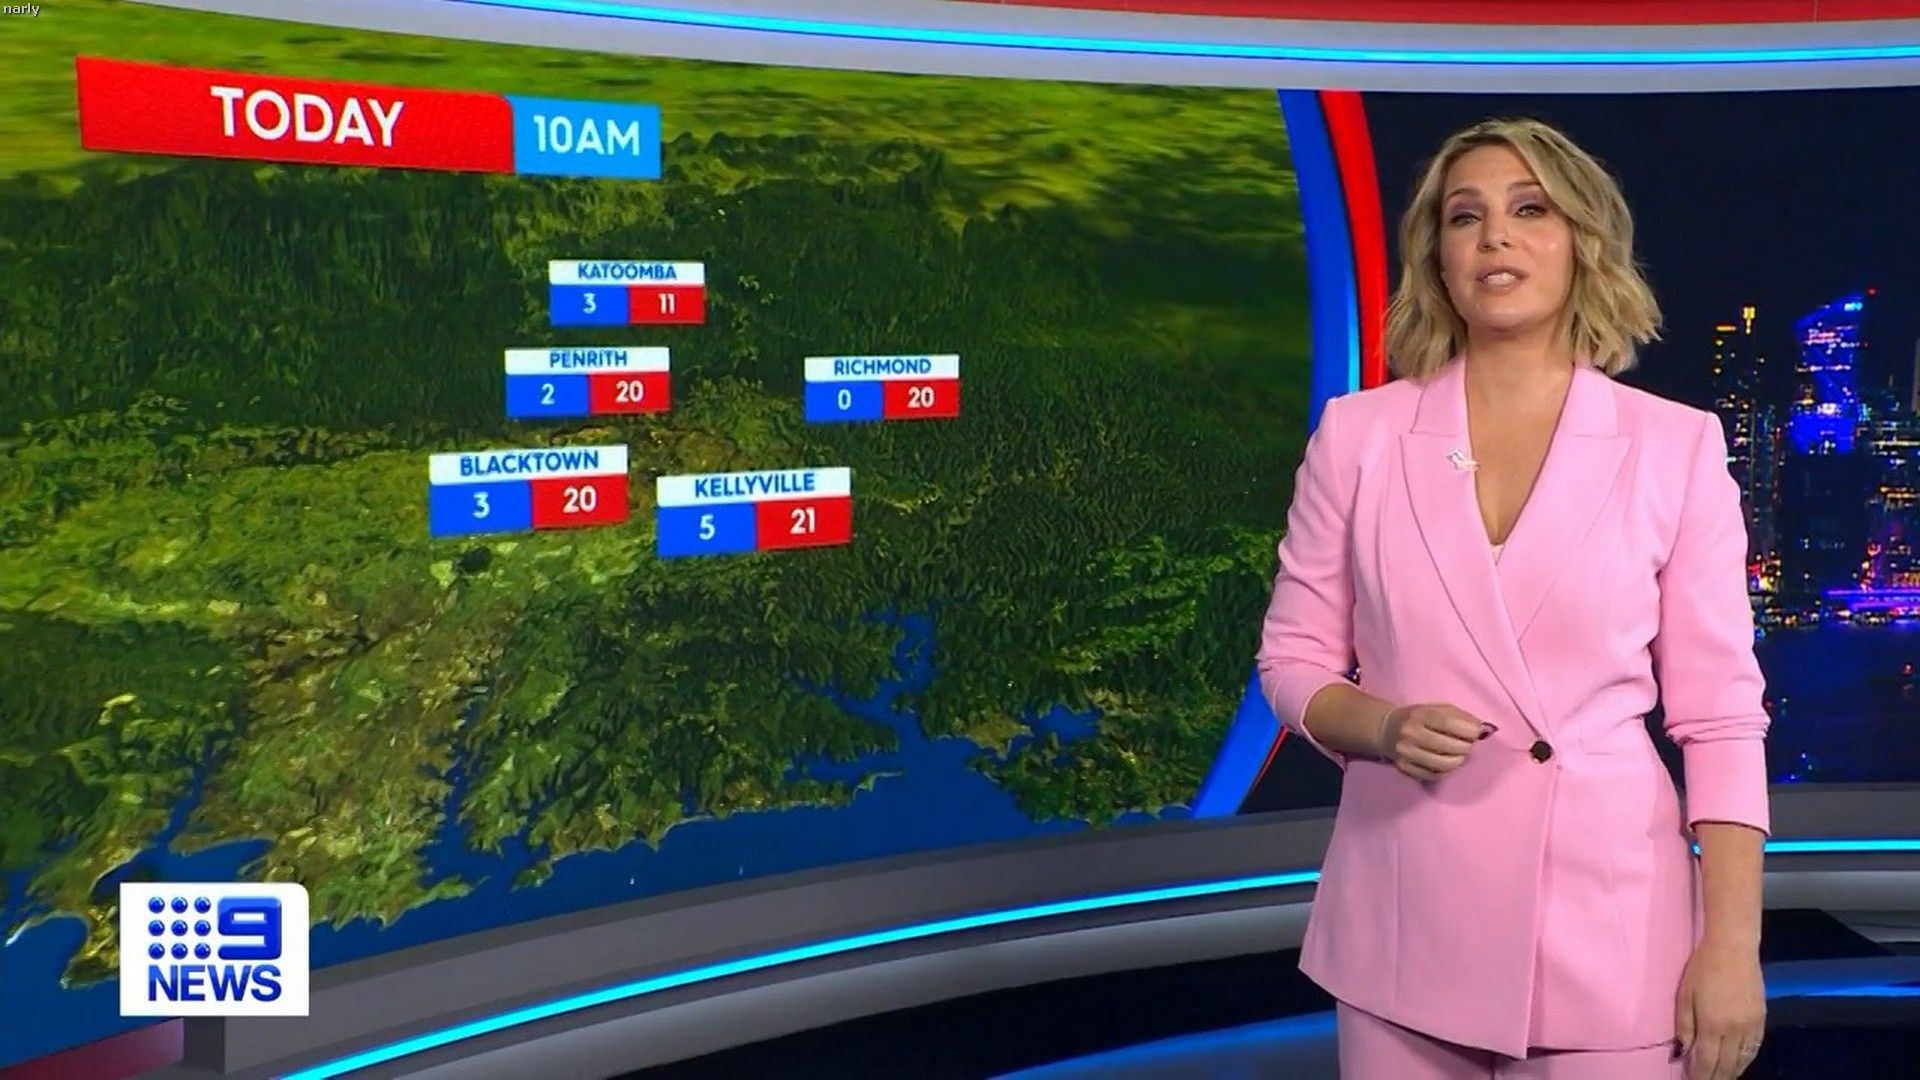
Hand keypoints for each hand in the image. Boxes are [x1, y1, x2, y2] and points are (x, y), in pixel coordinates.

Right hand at [1377, 703, 1492, 780]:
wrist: (1384, 729)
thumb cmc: (1417, 717)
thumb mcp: (1434, 708)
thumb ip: (1458, 716)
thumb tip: (1483, 728)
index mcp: (1418, 715)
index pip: (1447, 723)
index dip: (1468, 730)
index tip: (1479, 733)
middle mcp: (1410, 734)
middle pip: (1447, 746)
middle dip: (1465, 747)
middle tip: (1469, 745)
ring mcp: (1406, 753)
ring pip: (1442, 764)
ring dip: (1458, 761)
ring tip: (1459, 755)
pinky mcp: (1404, 768)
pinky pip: (1433, 775)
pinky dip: (1446, 771)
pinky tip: (1447, 763)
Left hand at [1676, 939, 1765, 1079]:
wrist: (1734, 948)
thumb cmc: (1702, 968)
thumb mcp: (1684, 995)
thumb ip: (1684, 1025)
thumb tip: (1683, 1051)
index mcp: (1713, 1025)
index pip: (1707, 1062)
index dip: (1700, 1076)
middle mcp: (1735, 1030)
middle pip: (1727, 1065)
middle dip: (1716, 1078)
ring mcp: (1752, 1026)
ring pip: (1743, 1060)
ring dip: (1732, 1072)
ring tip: (1721, 1077)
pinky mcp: (1762, 1019)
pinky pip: (1755, 1048)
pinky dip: (1746, 1060)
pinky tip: (1739, 1063)